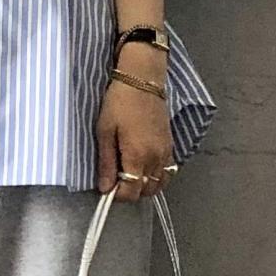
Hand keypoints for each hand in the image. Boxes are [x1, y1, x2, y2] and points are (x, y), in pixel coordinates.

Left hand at [94, 49, 174, 201]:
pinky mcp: (171, 145)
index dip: (117, 195)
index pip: (131, 192)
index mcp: (137, 156)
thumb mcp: (105, 131)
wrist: (142, 81)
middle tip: (115, 178)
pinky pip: (167, 172)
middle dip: (130, 191)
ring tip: (129, 172)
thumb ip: (106, 163)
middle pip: (146, 191)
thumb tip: (105, 188)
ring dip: (144, 184)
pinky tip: (143, 166)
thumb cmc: (119, 102)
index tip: (107, 187)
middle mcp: (156, 158)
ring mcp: (166, 152)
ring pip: (159, 184)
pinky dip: (156, 176)